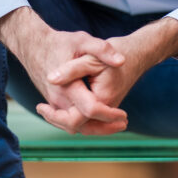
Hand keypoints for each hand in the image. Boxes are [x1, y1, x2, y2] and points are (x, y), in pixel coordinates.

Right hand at [0, 7, 127, 135]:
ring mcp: (53, 103)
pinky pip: (68, 121)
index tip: (124, 114)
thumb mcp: (82, 41)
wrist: (33, 45)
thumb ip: (102, 49)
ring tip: (116, 124)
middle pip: (81, 126)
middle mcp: (58, 99)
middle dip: (103, 128)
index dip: (109, 115)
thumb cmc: (59, 43)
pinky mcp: (53, 104)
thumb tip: (121, 61)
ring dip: (95, 129)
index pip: (90, 110)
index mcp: (67, 87)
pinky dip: (84, 124)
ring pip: (73, 127)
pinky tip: (101, 120)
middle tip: (123, 123)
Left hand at [46, 17, 177, 119]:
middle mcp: (108, 108)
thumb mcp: (90, 55)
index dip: (56, 116)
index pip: (77, 120)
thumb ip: (71, 69)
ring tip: (47, 110)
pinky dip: (76, 116)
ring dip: (66, 120)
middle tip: (42, 109)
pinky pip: (90, 119)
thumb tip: (51, 79)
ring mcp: (109, 109)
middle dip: (59, 121)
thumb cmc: (115, 51)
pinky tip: (61, 106)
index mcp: (103, 98)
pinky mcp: (108, 106)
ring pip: (86, 126)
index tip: (41, 106)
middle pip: (81, 127)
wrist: (137, 53)